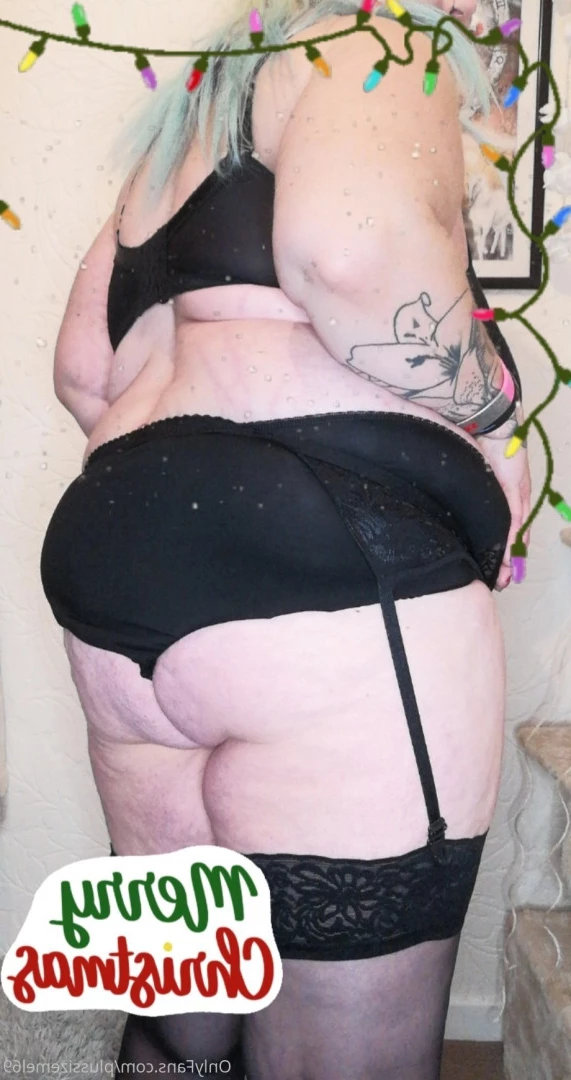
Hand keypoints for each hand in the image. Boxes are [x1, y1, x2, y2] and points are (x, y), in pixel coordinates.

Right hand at [475, 405, 531, 591]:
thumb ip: (466, 489)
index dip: (504, 546)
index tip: (500, 567)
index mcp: (505, 488)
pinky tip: (510, 557)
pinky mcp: (515, 489)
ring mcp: (517, 492)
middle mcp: (515, 493)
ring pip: (516, 532)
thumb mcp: (470, 470)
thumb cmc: (477, 439)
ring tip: (507, 576)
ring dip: (512, 556)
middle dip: (510, 560)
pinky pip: (515, 519)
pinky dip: (513, 540)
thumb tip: (447, 502)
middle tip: (505, 581)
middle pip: (515, 533)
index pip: (507, 523)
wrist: (489, 418)